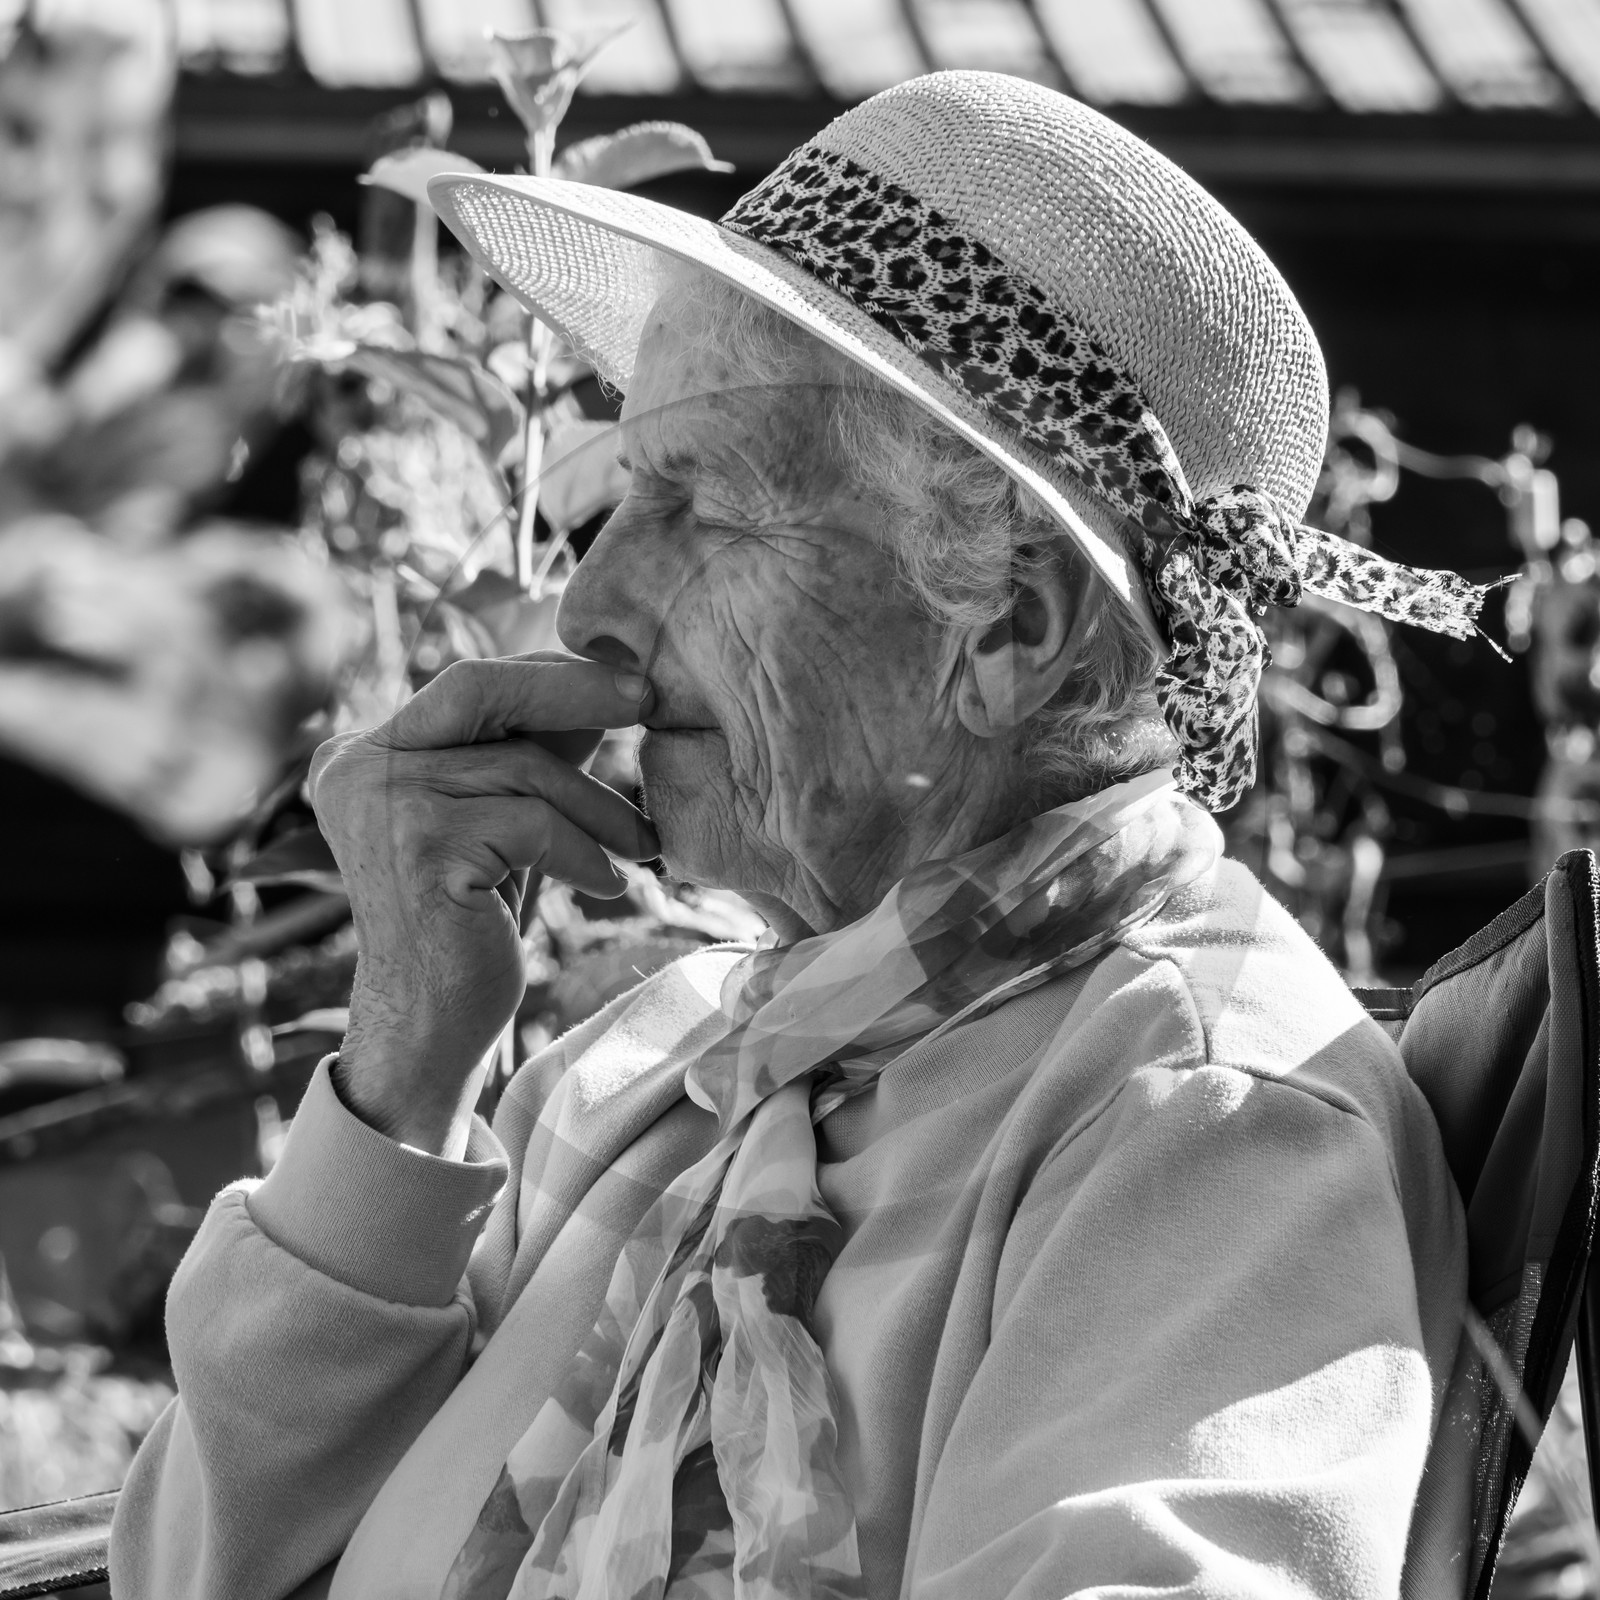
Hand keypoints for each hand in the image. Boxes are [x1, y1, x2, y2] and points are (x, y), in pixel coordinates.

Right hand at [309, 655, 657, 1155]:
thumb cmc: (475, 918)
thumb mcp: (499, 816)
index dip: (551, 678)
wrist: (433, 1022)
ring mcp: (383, 805)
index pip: (467, 686)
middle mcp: (359, 766)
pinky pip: (532, 825)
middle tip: (646, 700)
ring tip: (641, 845)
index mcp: (367, 749)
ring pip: (522, 769)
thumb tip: (606, 678)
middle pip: (477, 690)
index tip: (627, 686)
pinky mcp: (421, 852)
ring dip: (600, 808)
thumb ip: (527, 748)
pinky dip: (585, 854)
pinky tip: (609, 886)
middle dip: (572, 689)